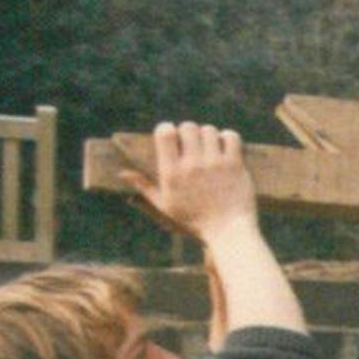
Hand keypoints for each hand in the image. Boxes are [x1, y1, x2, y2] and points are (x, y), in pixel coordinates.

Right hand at [137, 122, 258, 241]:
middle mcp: (192, 165)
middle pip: (188, 127)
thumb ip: (144, 186)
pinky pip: (231, 137)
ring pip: (209, 130)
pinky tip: (225, 145)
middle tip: (191, 142)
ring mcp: (215, 164)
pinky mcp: (235, 165)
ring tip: (208, 145)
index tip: (171, 135)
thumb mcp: (165, 205)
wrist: (227, 231)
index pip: (165, 133)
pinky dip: (228, 137)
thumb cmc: (193, 219)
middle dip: (188, 131)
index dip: (167, 128)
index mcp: (172, 172)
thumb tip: (123, 173)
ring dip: (208, 134)